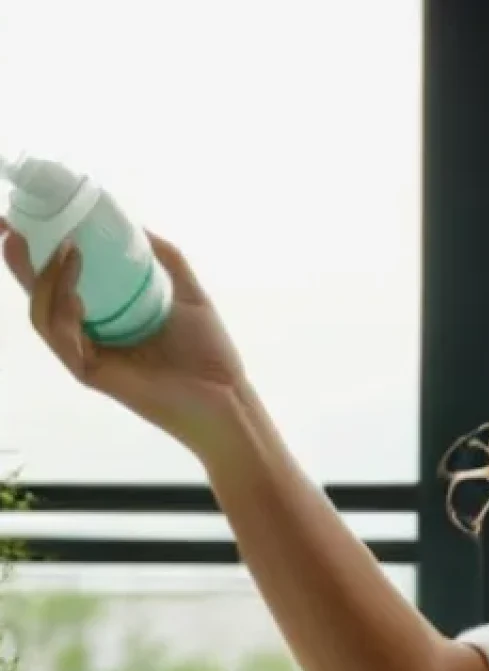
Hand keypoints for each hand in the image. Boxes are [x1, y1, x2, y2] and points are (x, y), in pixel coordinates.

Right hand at [0, 223, 251, 457]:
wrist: (228, 397)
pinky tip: (74, 292)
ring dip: (47, 280)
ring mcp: (88, 356)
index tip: (29, 215)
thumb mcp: (188, 292)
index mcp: (107, 317)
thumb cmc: (210, 353)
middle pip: (41, 296)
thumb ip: (164, 259)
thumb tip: (136, 223)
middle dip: (22, 261)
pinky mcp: (92, 375)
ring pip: (45, 316)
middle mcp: (90, 336)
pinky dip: (63, 312)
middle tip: (9, 225)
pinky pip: (64, 340)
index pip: (63, 280)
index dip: (42, 250)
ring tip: (64, 247)